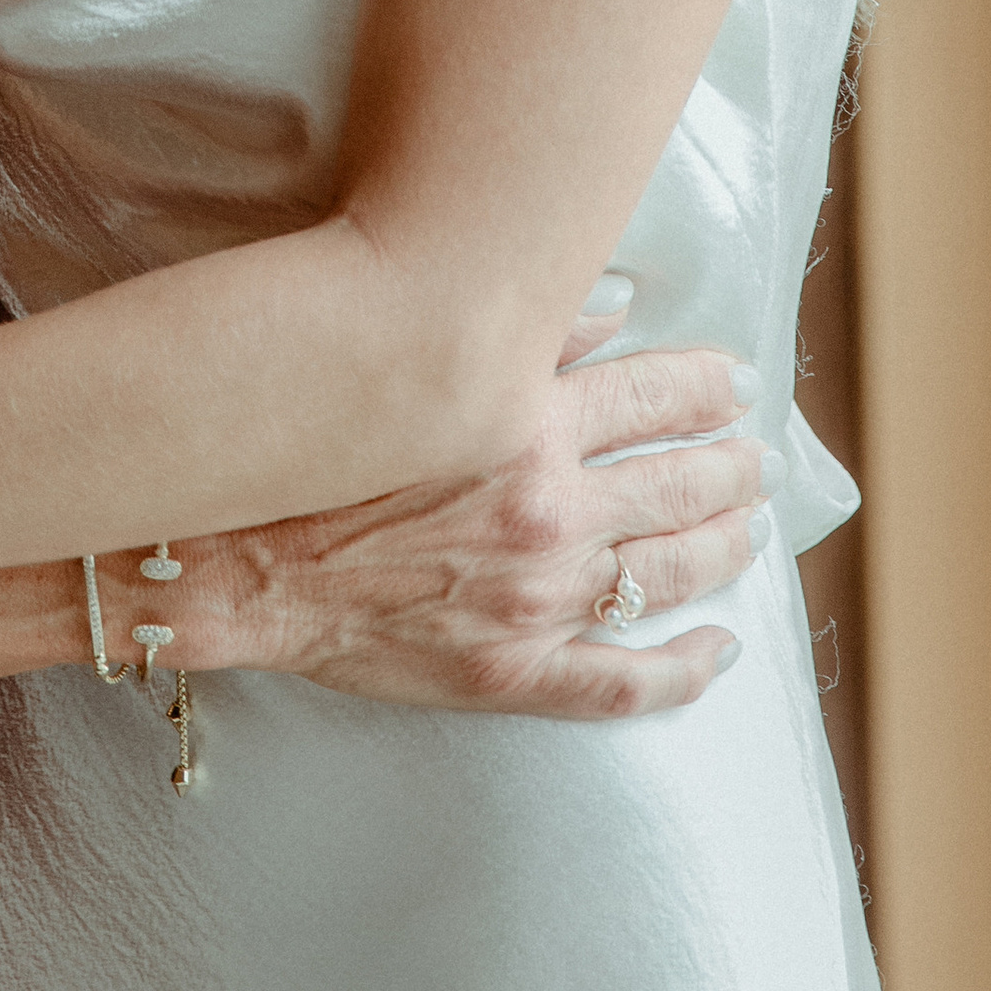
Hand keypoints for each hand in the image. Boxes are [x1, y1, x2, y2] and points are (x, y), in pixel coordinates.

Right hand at [197, 329, 769, 717]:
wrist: (231, 560)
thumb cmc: (310, 453)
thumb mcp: (414, 366)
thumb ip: (519, 339)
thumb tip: (612, 307)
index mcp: (524, 425)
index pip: (653, 397)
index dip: (707, 386)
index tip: (738, 382)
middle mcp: (547, 511)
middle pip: (677, 483)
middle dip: (731, 465)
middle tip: (759, 455)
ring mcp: (537, 600)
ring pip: (669, 573)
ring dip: (724, 545)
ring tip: (751, 524)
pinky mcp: (514, 674)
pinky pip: (626, 683)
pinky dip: (686, 670)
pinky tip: (720, 651)